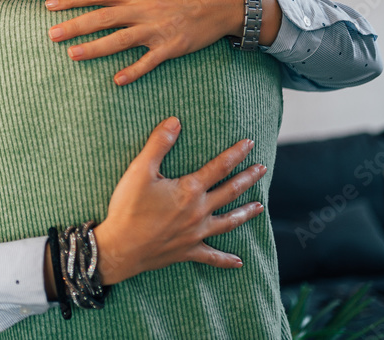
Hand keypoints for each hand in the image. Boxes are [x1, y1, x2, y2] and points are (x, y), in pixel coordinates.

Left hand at [44, 0, 244, 84]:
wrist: (223, 1)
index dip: (72, 0)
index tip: (49, 6)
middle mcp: (142, 10)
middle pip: (102, 18)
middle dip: (74, 26)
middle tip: (51, 34)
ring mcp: (155, 30)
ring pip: (119, 40)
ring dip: (95, 48)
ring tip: (72, 54)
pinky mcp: (170, 47)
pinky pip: (149, 61)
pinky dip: (134, 71)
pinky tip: (117, 79)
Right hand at [92, 116, 266, 285]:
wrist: (120, 248)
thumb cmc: (128, 208)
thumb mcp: (139, 170)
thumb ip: (158, 144)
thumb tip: (175, 121)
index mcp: (190, 190)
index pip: (220, 167)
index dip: (236, 154)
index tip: (250, 143)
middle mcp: (199, 211)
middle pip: (231, 192)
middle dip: (248, 178)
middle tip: (262, 168)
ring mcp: (196, 233)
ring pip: (228, 222)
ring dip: (245, 213)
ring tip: (259, 207)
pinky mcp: (188, 251)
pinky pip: (212, 256)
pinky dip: (226, 259)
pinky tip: (239, 262)